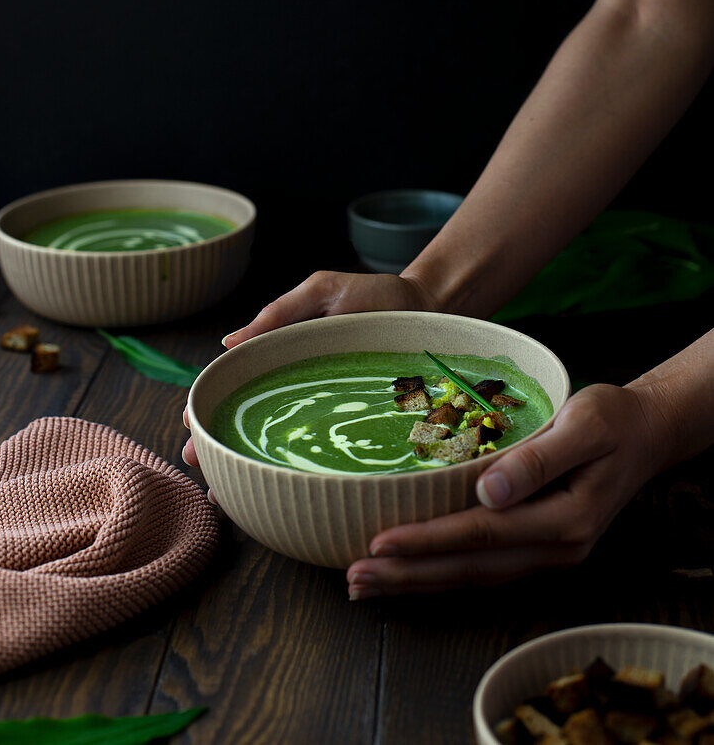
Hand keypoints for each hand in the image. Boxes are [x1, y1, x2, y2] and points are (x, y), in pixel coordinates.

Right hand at [181, 269, 436, 471]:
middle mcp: (304, 388)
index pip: (240, 385)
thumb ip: (280, 313)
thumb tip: (227, 343)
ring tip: (222, 494)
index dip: (212, 405)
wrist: (432, 307)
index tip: (190, 425)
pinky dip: (301, 476)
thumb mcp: (323, 292)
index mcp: (287, 355)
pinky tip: (279, 497)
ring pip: (284, 444)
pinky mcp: (361, 426)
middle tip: (198, 466)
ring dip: (250, 466)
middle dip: (221, 444)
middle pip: (254, 420)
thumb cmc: (376, 296)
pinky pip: (329, 454)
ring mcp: (330, 410)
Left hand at [346, 382, 665, 597]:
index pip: (482, 534)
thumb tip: (489, 491)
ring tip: (366, 584)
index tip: (379, 542)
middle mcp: (557, 549)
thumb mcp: (583, 424)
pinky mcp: (539, 547)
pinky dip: (441, 573)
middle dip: (408, 574)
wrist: (648, 432)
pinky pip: (483, 569)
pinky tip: (410, 572)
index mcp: (566, 519)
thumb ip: (538, 458)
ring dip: (418, 582)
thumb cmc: (614, 418)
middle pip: (469, 569)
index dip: (427, 540)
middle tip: (354, 578)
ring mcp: (549, 554)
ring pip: (472, 577)